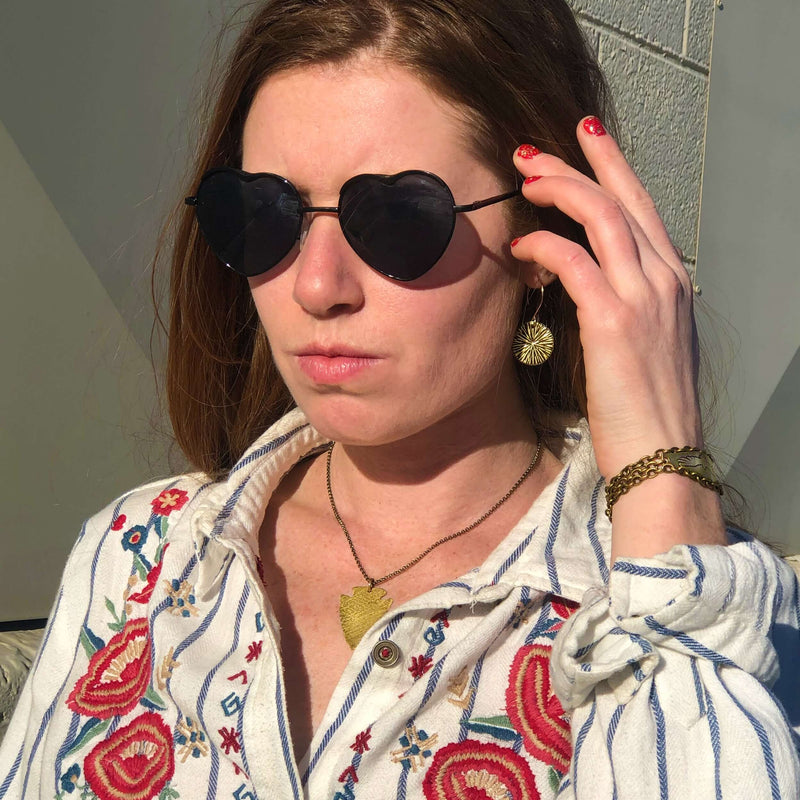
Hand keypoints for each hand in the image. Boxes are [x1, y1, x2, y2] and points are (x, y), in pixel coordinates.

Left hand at [511, 117, 702, 481]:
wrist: (662, 456)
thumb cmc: (649, 408)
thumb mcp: (650, 344)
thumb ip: (630, 306)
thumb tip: (596, 287)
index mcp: (673, 282)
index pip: (642, 207)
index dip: (611, 168)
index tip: (584, 140)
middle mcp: (664, 280)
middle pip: (621, 198)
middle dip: (577, 163)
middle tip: (533, 151)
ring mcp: (643, 297)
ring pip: (601, 215)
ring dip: (558, 189)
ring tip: (523, 179)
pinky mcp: (613, 322)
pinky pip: (573, 261)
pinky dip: (543, 245)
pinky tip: (518, 247)